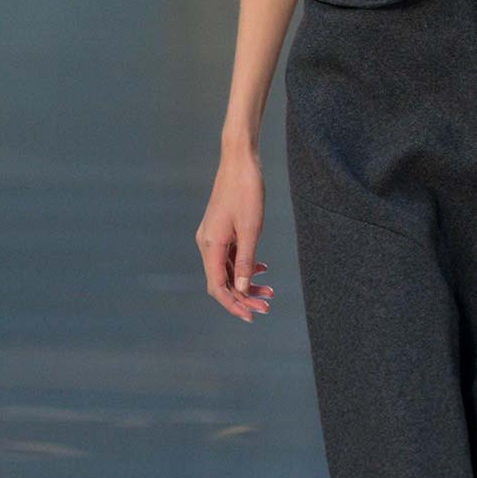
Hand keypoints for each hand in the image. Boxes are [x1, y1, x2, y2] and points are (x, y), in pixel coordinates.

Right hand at [196, 143, 274, 321]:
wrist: (240, 161)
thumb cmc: (246, 191)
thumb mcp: (251, 229)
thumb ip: (246, 260)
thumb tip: (243, 289)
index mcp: (211, 245)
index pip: (218, 287)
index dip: (234, 305)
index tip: (252, 316)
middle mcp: (207, 244)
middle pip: (223, 281)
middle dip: (244, 297)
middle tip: (267, 306)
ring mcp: (213, 237)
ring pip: (228, 270)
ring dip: (247, 283)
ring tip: (269, 292)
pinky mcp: (221, 230)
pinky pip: (230, 256)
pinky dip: (244, 266)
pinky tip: (262, 268)